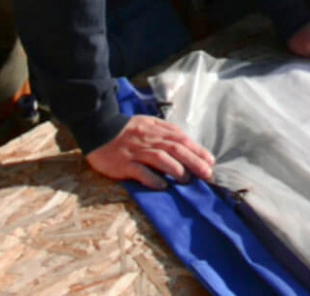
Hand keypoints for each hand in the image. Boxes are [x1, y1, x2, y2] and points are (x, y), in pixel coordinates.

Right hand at [85, 115, 214, 189]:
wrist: (98, 129)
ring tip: (186, 180)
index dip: (197, 150)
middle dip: (193, 161)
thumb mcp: (148, 124)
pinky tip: (162, 186)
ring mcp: (136, 151)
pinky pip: (139, 171)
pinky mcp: (124, 163)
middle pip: (175, 149)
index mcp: (156, 129)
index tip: (210, 161)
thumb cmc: (127, 130)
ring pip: (159, 158)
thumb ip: (166, 132)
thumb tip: (186, 144)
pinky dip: (152, 178)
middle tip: (207, 173)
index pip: (181, 139)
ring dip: (175, 169)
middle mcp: (149, 139)